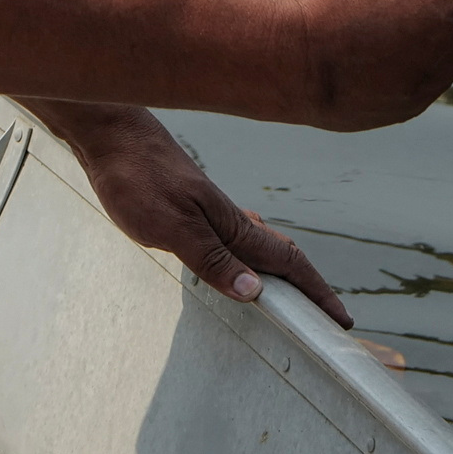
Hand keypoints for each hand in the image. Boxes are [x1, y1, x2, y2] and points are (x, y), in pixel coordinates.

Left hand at [49, 107, 359, 330]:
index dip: (317, 292)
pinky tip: (235, 264)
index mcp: (233, 225)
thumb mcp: (170, 226)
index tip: (341, 320)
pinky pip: (233, 240)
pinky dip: (250, 259)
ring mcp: (210, 212)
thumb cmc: (137, 177)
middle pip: (282, 256)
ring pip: (258, 246)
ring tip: (291, 300)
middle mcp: (229, 218)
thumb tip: (255, 291)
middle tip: (325, 317)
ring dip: (281, 274)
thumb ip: (211, 258)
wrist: (110, 133)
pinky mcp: (189, 208)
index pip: (289, 263)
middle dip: (308, 287)